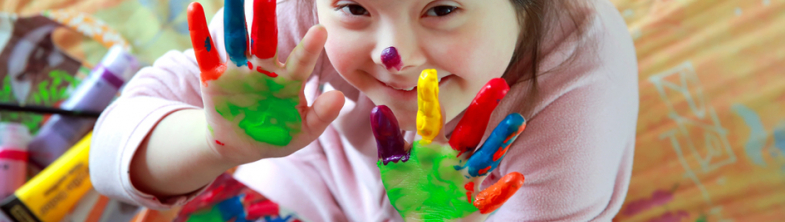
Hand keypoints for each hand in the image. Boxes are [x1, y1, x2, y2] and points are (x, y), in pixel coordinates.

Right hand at [187, 0, 343, 163]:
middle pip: (266, 37)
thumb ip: (321, 116)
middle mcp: (265, 68)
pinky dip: (199, 31)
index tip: (321, 30)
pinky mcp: (214, 77)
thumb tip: (339, 97)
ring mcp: (239, 70)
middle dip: (266, 15)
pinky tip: (194, 9)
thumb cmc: (278, 135)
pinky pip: (206, 51)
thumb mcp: (302, 131)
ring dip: (234, 15)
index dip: (310, 47)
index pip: (302, 60)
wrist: (242, 145)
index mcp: (289, 79)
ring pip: (237, 38)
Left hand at [371, 70, 525, 220]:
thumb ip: (388, 139)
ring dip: (501, 140)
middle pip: (470, 129)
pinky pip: (492, 196)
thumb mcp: (393, 165)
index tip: (428, 73)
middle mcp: (454, 156)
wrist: (425, 221)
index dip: (430, 98)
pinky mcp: (476, 204)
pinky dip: (503, 189)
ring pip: (486, 156)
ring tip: (517, 120)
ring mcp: (467, 178)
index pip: (432, 118)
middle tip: (498, 82)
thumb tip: (379, 109)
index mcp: (432, 146)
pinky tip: (516, 177)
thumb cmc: (410, 191)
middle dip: (483, 108)